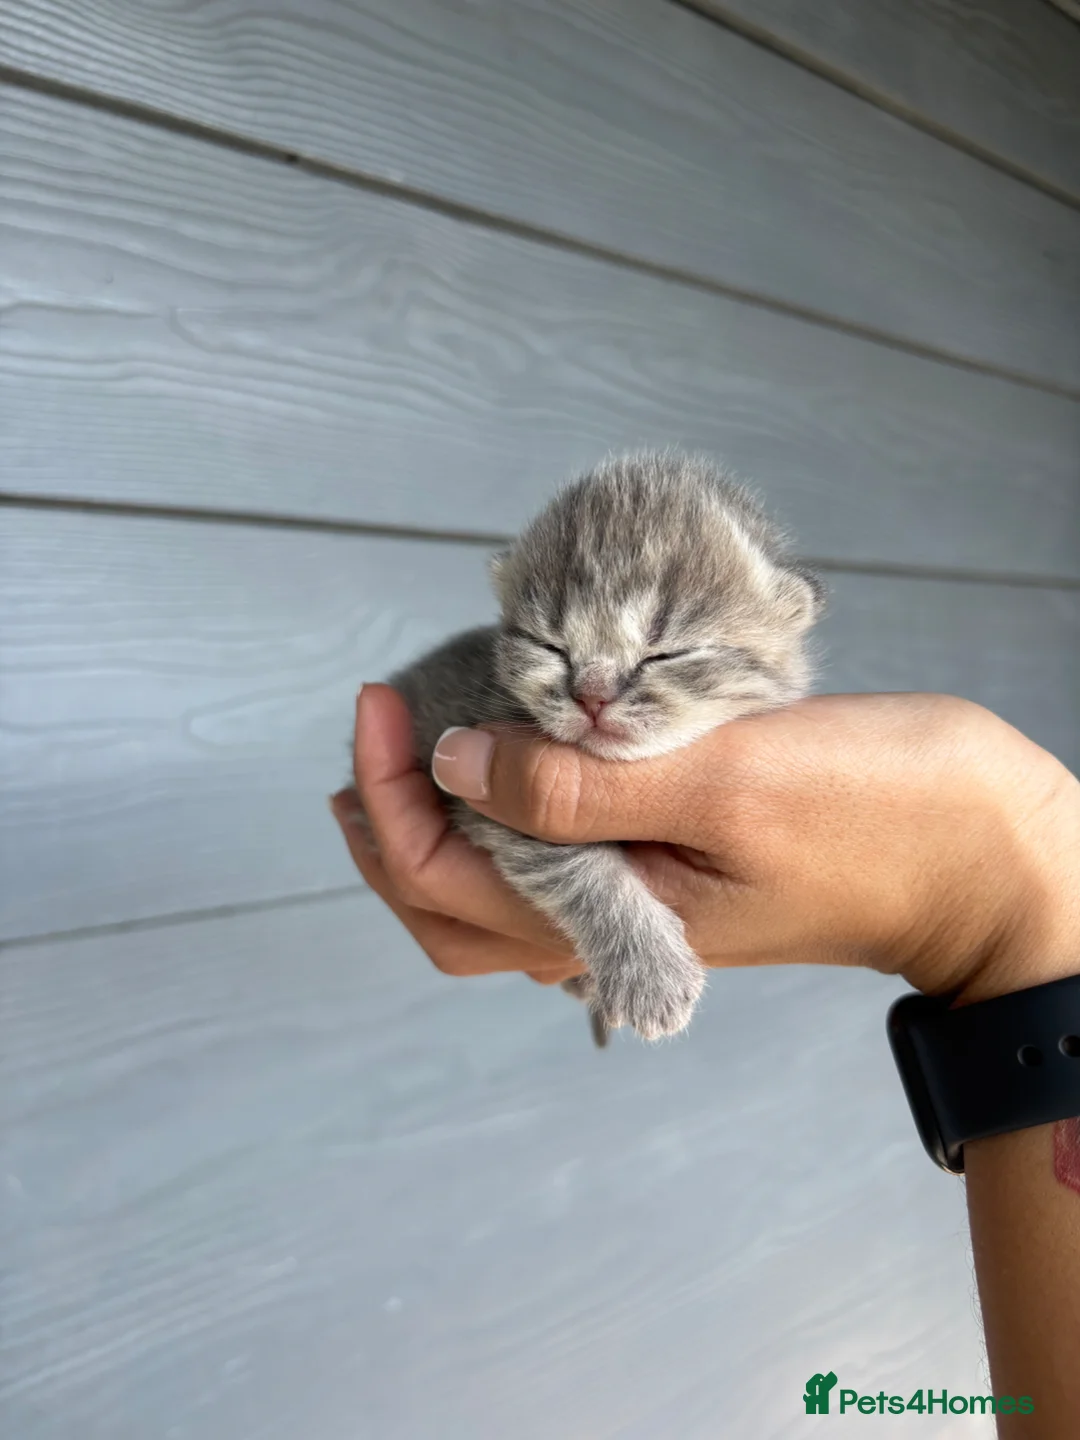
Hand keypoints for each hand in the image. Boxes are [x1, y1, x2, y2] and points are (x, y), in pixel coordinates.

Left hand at [331, 685, 1079, 1003]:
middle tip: (373, 728)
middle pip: (450, 910)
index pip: (444, 881)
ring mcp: (642, 905)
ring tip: (403, 754)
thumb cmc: (880, 817)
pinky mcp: (672, 871)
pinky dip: (502, 820)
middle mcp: (611, 927)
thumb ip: (580, 783)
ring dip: (434, 831)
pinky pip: (554, 863)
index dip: (390, 793)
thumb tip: (454, 763)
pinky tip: (501, 767)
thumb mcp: (724, 783)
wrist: (986, 857)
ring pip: (495, 895)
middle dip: (388, 825)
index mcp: (612, 917)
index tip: (382, 700)